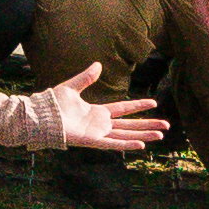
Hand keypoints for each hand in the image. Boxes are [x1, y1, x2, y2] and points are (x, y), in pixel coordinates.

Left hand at [37, 61, 170, 150]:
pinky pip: (113, 144)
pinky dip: (127, 144)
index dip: (138, 105)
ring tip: (161, 135)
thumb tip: (98, 64)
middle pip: (130, 125)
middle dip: (148, 124)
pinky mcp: (93, 141)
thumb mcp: (72, 87)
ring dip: (144, 135)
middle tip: (166, 125)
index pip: (124, 109)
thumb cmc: (53, 104)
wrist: (41, 116)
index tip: (154, 102)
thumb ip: (86, 77)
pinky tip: (141, 144)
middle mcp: (101, 124)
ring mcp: (98, 133)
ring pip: (126, 135)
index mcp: (97, 112)